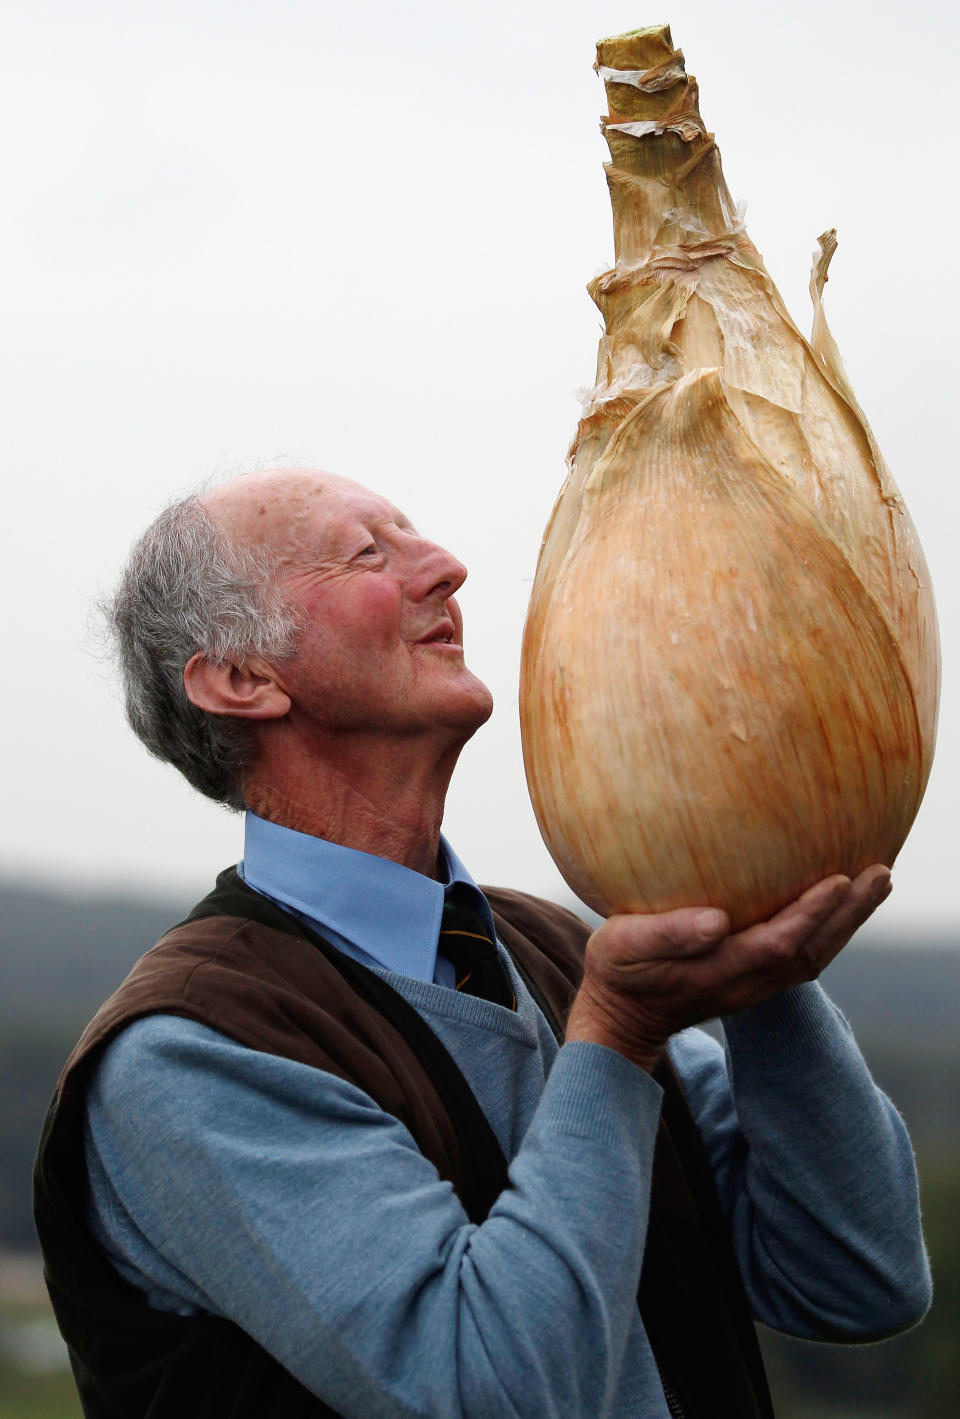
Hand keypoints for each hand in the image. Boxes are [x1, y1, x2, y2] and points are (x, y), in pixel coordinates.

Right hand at [565, 866, 891, 1071]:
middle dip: (848, 915)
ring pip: (814, 957)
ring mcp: (752, 987)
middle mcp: (745, 984)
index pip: (779, 944)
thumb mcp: (623, 947)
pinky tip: (839, 903)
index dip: (811, 914)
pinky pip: (802, 957)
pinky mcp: (752, 982)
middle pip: (811, 952)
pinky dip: (829, 929)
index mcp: (718, 972)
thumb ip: (667, 934)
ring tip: (875, 882)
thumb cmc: (616, 971)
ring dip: (847, 922)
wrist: (620, 1017)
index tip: (840, 879)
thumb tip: (718, 920)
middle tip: (881, 873)